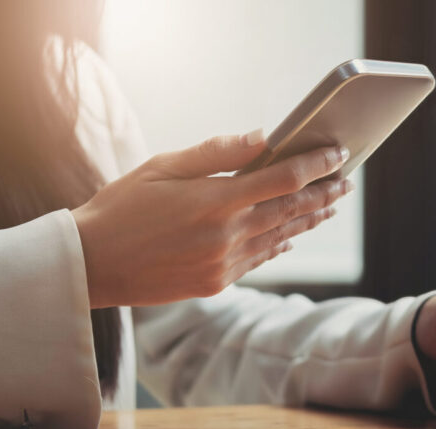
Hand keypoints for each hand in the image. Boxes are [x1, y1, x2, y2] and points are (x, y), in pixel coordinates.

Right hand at [73, 130, 352, 307]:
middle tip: (345, 181)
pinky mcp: (216, 283)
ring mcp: (223, 264)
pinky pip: (259, 260)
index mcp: (215, 200)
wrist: (90, 264)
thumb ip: (217, 152)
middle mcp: (226, 235)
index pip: (284, 178)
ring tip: (329, 206)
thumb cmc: (121, 206)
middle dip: (323, 193)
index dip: (317, 164)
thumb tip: (264, 137)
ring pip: (281, 237)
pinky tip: (291, 234)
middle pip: (291, 210)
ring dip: (308, 220)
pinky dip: (279, 243)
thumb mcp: (164, 166)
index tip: (338, 153)